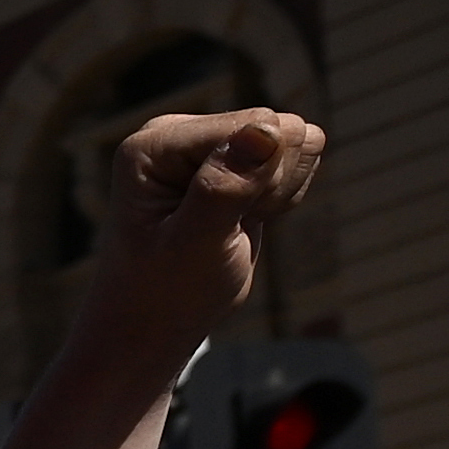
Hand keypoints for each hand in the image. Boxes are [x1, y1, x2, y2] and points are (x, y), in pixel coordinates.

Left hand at [99, 105, 323, 319]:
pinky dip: (279, 199)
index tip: (226, 223)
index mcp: (158, 143)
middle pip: (281, 128)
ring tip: (232, 227)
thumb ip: (225, 186)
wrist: (154, 324)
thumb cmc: (166, 292)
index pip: (256, 124)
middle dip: (272, 184)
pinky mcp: (231, 164)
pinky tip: (243, 223)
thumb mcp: (195, 245)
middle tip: (230, 227)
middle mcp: (181, 133)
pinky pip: (292, 162)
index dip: (264, 177)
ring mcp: (207, 146)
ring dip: (277, 193)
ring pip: (295, 143)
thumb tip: (266, 128)